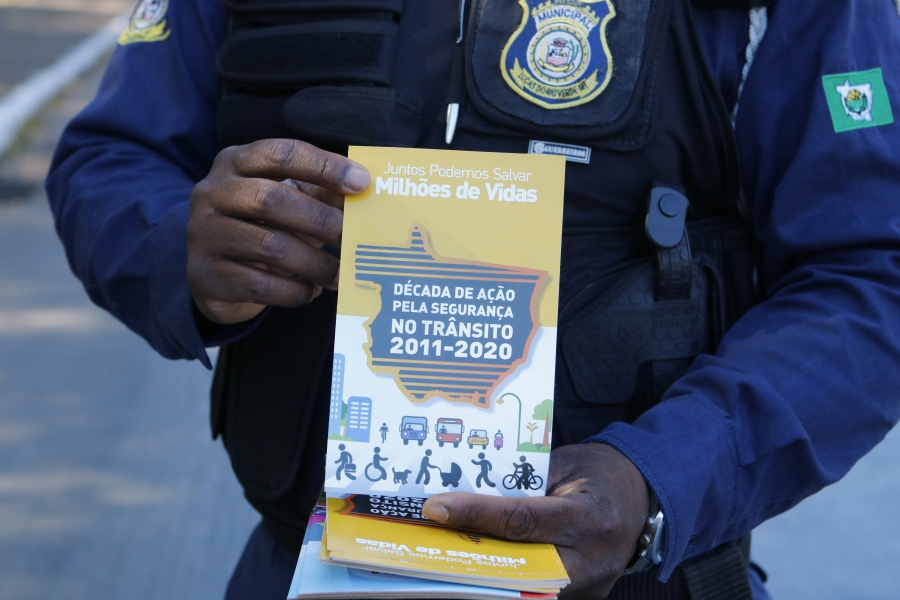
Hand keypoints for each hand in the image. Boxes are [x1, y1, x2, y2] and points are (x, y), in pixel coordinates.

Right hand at [187, 139, 369, 323]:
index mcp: (235, 162)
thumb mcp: (286, 200)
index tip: (362, 183)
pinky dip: (294, 291)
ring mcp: (205, 235)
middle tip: (353, 238)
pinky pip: (261, 285)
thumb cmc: (262, 226)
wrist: (213, 273)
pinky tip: (311, 291)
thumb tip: (364, 192)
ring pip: (270, 247)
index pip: (281, 154)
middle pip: (272, 199)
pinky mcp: (208, 275)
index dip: (324, 166)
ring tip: (340, 274)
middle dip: (321, 220)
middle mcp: (212, 193)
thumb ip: (320, 192)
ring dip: (315, 263)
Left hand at [421, 444, 648, 598]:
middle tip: (426, 545)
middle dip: (469, 558)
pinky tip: (473, 568)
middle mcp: (592, 560)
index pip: (523, 520)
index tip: (436, 508)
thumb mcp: (565, 464)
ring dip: (481, 574)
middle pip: (517, 566)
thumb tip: (468, 495)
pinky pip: (536, 592)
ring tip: (440, 558)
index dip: (476, 514)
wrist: (643, 496)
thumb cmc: (599, 473)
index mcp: (590, 517)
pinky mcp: (583, 599)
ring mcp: (589, 587)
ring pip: (524, 588)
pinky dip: (503, 581)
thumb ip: (523, 482)